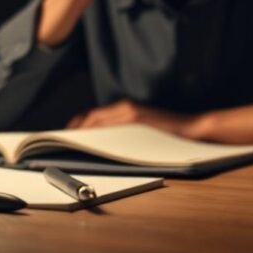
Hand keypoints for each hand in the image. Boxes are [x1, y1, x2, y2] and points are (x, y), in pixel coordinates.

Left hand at [66, 99, 201, 138]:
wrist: (192, 130)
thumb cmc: (168, 136)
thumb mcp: (141, 132)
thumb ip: (122, 134)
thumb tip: (99, 145)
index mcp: (124, 109)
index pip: (91, 116)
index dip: (75, 125)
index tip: (64, 136)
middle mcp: (124, 107)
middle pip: (89, 116)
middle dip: (72, 129)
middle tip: (60, 142)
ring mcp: (129, 112)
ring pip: (96, 120)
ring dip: (80, 131)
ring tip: (68, 144)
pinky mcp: (136, 119)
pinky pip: (109, 127)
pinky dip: (95, 134)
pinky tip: (87, 143)